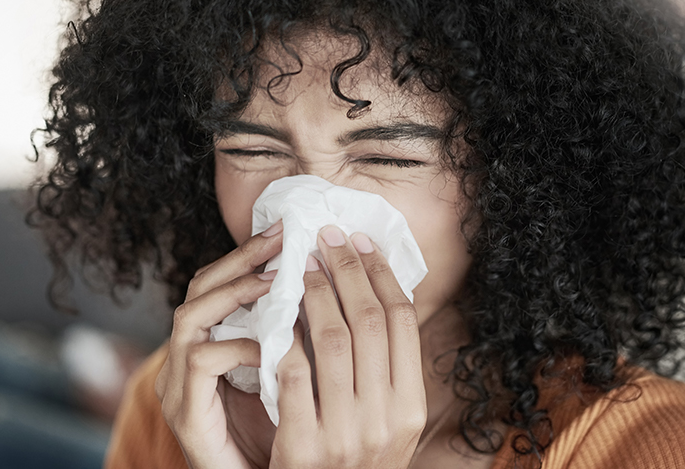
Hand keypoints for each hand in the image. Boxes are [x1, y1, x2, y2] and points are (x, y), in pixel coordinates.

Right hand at [155, 224, 282, 468]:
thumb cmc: (280, 439)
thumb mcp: (291, 378)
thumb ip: (295, 338)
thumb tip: (331, 291)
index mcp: (210, 346)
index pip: (219, 283)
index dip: (250, 254)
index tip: (290, 232)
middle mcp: (185, 360)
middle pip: (198, 287)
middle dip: (242, 258)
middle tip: (284, 238)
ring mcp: (178, 386)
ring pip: (189, 315)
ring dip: (234, 292)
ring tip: (278, 281)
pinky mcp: (185, 414)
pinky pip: (202, 361)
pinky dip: (238, 346)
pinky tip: (274, 344)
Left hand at [269, 225, 427, 468]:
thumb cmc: (354, 463)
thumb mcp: (386, 424)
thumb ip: (385, 371)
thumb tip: (375, 295)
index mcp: (409, 406)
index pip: (402, 320)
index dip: (380, 273)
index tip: (361, 242)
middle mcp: (385, 419)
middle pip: (369, 320)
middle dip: (347, 269)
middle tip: (327, 238)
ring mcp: (344, 433)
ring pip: (331, 338)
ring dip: (314, 293)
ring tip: (301, 267)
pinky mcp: (302, 446)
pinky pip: (291, 373)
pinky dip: (284, 337)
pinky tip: (275, 313)